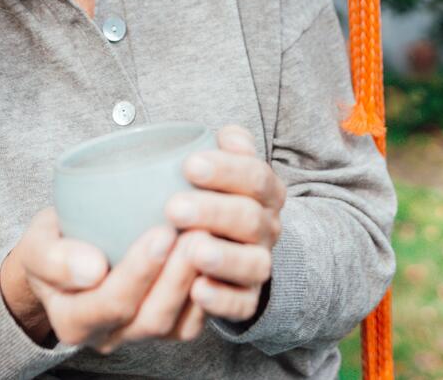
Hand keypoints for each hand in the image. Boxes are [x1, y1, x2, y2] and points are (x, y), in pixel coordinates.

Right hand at [5, 208, 203, 352]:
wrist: (67, 252)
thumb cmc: (53, 244)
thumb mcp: (37, 245)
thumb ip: (53, 259)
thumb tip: (92, 270)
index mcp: (72, 320)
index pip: (109, 303)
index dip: (139, 272)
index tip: (161, 233)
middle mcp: (108, 336)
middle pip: (150, 318)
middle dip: (177, 277)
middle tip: (199, 232)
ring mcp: (140, 334)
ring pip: (177, 324)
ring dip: (196, 282)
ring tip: (210, 238)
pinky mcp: (167, 326)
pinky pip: (193, 321)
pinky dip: (209, 292)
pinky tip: (216, 255)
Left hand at [164, 124, 283, 323]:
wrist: (232, 248)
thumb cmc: (214, 198)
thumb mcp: (225, 168)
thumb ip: (229, 147)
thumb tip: (228, 136)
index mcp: (265, 193)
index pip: (256, 177)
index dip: (226, 170)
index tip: (189, 165)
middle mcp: (268, 229)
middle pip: (250, 219)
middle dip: (214, 212)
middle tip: (174, 207)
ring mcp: (259, 266)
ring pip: (253, 264)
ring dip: (224, 257)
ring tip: (195, 250)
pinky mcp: (247, 300)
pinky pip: (241, 305)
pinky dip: (221, 300)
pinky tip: (197, 291)